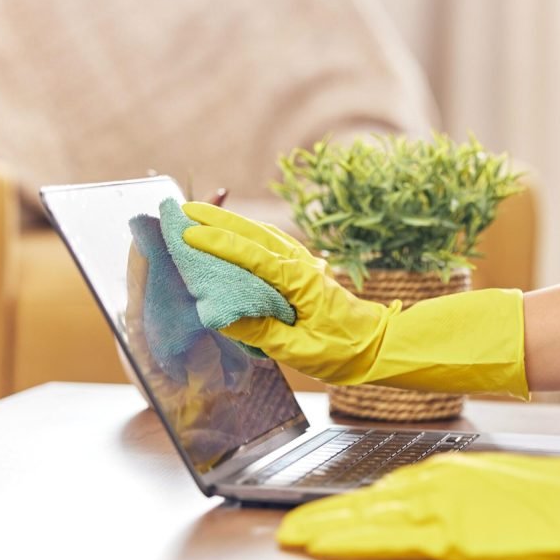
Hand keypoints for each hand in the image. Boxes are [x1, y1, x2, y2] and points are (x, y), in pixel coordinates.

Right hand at [180, 202, 527, 397]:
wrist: (376, 345)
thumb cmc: (342, 350)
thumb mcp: (299, 350)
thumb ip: (261, 332)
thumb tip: (223, 316)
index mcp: (299, 281)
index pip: (251, 256)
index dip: (218, 243)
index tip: (189, 233)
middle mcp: (299, 265)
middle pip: (253, 234)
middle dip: (216, 220)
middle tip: (183, 209)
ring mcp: (302, 264)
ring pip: (261, 234)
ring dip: (230, 223)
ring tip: (198, 214)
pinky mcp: (303, 270)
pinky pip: (270, 244)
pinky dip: (248, 234)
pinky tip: (235, 232)